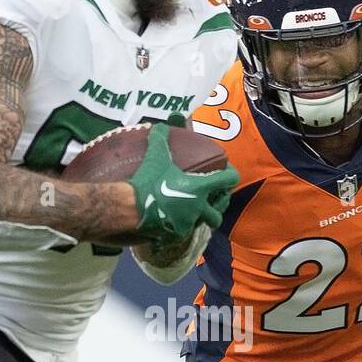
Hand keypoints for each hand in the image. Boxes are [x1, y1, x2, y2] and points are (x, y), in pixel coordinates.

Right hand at [129, 122, 237, 241]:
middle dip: (219, 205)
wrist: (130, 208)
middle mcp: (199, 208)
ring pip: (202, 224)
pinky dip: (182, 227)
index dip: (231, 175)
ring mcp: (188, 224)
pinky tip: (177, 221)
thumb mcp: (155, 157)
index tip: (227, 172)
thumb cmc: (148, 181)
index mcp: (200, 188)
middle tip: (215, 198)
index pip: (229, 180)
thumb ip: (160, 140)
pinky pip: (185, 232)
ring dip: (202, 217)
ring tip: (196, 210)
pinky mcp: (176, 236)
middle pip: (220, 211)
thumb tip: (159, 126)